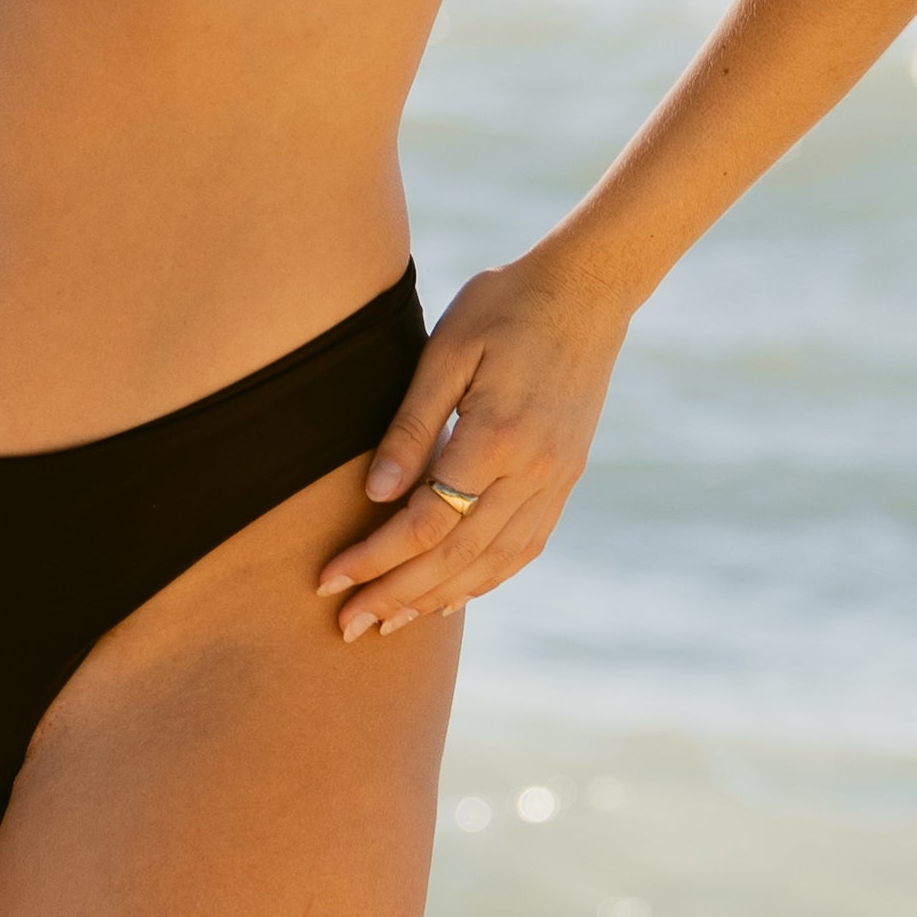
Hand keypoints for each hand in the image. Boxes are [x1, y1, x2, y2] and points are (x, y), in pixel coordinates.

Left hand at [316, 252, 624, 640]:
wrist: (588, 290)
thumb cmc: (505, 305)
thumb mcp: (446, 350)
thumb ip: (410, 425)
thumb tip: (375, 496)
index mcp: (497, 439)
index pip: (423, 523)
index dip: (372, 558)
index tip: (327, 580)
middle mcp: (532, 473)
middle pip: (453, 557)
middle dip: (394, 595)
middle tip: (345, 626)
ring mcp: (556, 481)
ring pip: (492, 564)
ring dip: (437, 598)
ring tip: (390, 621)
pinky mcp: (566, 478)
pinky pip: (524, 547)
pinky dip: (484, 579)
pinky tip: (452, 595)